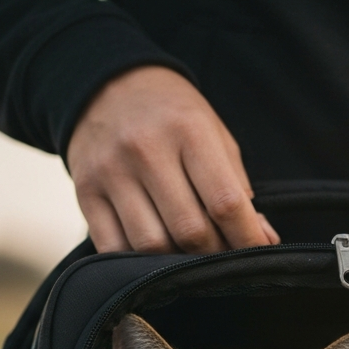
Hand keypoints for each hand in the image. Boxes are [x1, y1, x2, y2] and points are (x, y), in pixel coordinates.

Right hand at [66, 66, 278, 253]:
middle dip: (214, 255)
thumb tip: (263, 239)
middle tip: (224, 257)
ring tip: (191, 256)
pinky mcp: (85, 192)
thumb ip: (238, 188)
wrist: (107, 83)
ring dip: (178, 264)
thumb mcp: (214, 135)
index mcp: (189, 131)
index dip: (248, 239)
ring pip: (151, 246)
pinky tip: (155, 257)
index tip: (259, 256)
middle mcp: (145, 149)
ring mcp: (110, 171)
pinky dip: (138, 263)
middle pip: (190, 231)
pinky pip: (113, 248)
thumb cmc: (173, 116)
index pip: (225, 202)